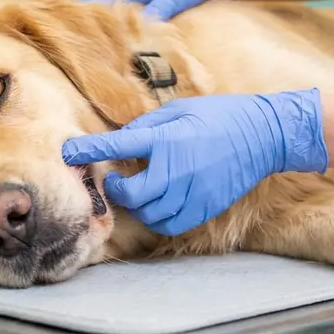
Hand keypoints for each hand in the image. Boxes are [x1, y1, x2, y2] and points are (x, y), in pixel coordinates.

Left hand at [61, 90, 327, 235]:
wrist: (263, 135)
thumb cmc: (219, 116)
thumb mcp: (179, 109)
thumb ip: (147, 127)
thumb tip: (121, 140)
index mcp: (168, 139)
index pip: (118, 146)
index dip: (89, 150)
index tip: (69, 152)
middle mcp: (178, 169)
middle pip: (132, 194)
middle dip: (118, 190)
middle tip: (118, 180)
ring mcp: (194, 192)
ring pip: (150, 214)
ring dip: (138, 205)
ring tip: (142, 191)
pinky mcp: (207, 207)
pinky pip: (172, 224)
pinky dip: (159, 218)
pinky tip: (161, 203)